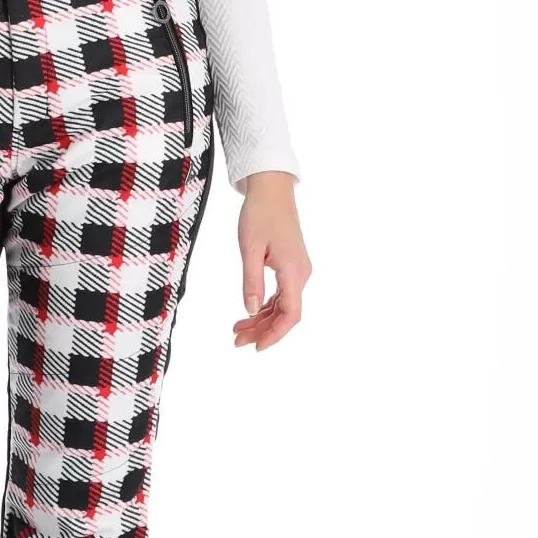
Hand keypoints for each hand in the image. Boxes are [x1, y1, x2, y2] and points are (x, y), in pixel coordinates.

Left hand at [232, 171, 308, 350]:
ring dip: (261, 319)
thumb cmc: (260, 214)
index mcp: (293, 271)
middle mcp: (300, 274)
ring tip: (237, 330)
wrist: (271, 189)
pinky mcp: (291, 266)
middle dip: (262, 330)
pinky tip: (249, 313)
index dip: (274, 334)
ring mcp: (297, 270)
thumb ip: (251, 281)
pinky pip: (281, 293)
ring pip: (282, 305)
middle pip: (285, 313)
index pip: (290, 314)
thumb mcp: (249, 249)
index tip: (256, 347)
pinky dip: (265, 305)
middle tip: (236, 341)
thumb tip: (249, 310)